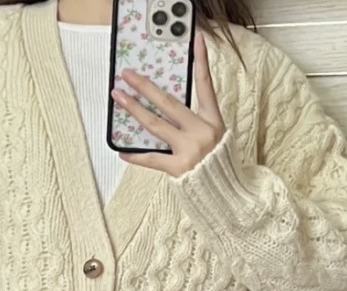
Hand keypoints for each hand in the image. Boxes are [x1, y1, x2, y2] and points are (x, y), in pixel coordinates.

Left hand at [113, 31, 224, 176]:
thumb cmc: (218, 165)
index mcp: (212, 121)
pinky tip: (121, 150)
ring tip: (119, 97)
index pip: (206, 85)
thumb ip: (196, 124)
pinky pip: (152, 159)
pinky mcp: (178, 168)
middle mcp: (201, 132)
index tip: (197, 39)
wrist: (226, 195)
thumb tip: (168, 110)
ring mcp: (189, 149)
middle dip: (146, 86)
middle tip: (128, 74)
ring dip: (134, 109)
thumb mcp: (216, 138)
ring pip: (155, 125)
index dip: (202, 61)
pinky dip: (136, 156)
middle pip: (169, 103)